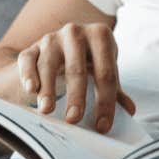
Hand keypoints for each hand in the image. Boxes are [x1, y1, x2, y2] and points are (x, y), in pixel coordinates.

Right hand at [15, 22, 135, 134]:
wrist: (60, 51)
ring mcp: (51, 39)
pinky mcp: (32, 48)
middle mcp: (75, 32)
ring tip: (47, 110)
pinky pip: (28, 60)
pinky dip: (28, 74)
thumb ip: (115, 91)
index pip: (106, 73)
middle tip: (74, 119)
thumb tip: (130, 111)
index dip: (106, 101)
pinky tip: (31, 90)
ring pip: (49, 64)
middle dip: (76, 95)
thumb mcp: (103, 72)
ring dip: (47, 88)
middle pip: (77, 68)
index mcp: (100, 35)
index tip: (102, 126)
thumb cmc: (88, 64)